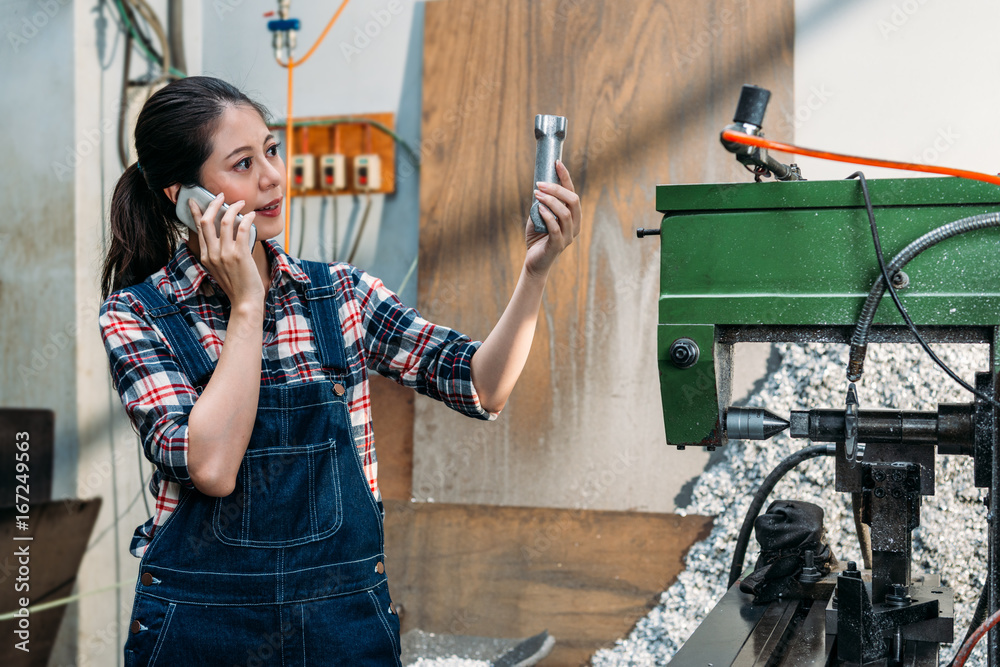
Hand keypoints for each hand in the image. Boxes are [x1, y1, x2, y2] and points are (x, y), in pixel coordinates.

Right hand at [189, 194, 262, 309]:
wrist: (245, 301)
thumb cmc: (236, 285)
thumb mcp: (219, 269)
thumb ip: (217, 253)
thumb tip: (223, 235)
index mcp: (206, 256)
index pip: (198, 229)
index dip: (196, 212)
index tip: (195, 201)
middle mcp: (213, 253)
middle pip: (207, 221)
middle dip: (213, 204)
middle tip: (221, 196)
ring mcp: (225, 254)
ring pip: (226, 221)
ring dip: (233, 208)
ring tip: (240, 203)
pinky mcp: (240, 254)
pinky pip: (242, 229)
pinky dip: (247, 218)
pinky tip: (251, 215)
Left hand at [525, 160, 581, 277]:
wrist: (534, 261)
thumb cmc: (538, 237)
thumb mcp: (540, 215)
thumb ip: (542, 202)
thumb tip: (538, 183)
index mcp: (573, 216)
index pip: (572, 192)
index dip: (566, 177)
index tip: (556, 162)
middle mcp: (575, 225)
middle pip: (573, 200)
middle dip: (557, 188)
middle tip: (540, 183)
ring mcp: (568, 236)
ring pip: (565, 213)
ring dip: (550, 201)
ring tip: (537, 194)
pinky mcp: (558, 245)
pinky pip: (556, 228)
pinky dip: (548, 216)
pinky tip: (539, 208)